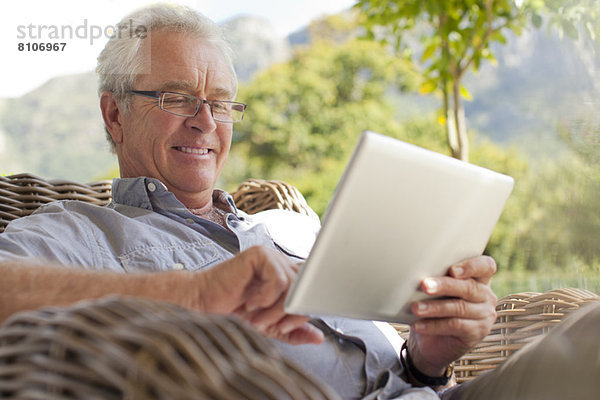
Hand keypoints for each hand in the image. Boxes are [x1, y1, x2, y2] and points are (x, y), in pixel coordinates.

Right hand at [196, 246, 323, 345]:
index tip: (287, 326)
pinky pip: (278, 279)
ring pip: (293, 285)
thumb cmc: (232, 312)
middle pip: (305, 288)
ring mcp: (271, 256)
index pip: (311, 289)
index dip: (304, 308)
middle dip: (290, 312)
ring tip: (256, 317)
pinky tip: (250, 301)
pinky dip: (265, 297)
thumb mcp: (270, 327)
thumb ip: (294, 331)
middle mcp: (282, 263)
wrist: (202, 305)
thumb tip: (319, 337)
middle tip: (270, 325)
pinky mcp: (259, 255)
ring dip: (275, 308)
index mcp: (287, 275)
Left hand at [407, 256, 497, 376]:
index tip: (452, 270)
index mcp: (479, 279)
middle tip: (424, 285)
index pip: (485, 266)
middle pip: (468, 288)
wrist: (432, 341)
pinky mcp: (477, 333)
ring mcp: (484, 316)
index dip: (471, 266)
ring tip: (416, 308)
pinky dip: (434, 325)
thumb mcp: (436, 291)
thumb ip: (436, 279)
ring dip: (435, 307)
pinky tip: (419, 325)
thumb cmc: (434, 307)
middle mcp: (486, 296)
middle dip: (444, 285)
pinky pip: (454, 326)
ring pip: (460, 308)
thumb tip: (418, 273)